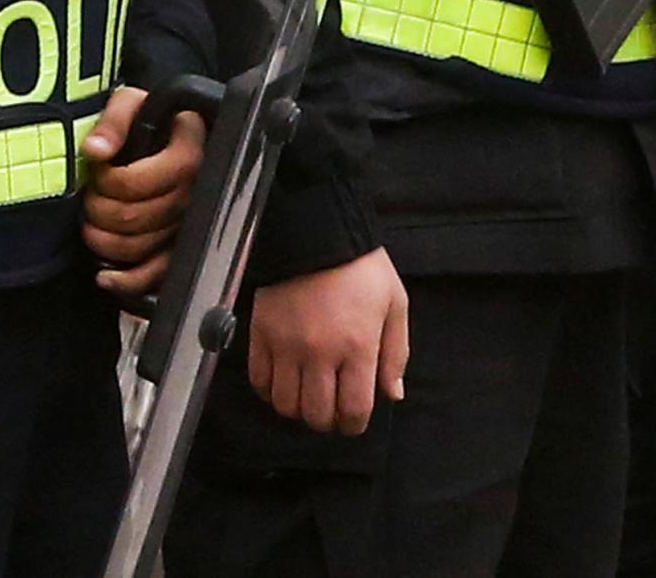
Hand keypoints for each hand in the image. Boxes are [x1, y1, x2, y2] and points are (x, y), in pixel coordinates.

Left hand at [81, 85, 206, 299]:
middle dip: (96, 209)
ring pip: (136, 247)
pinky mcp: (182, 247)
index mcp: (188, 155)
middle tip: (89, 196)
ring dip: (102, 240)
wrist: (173, 132)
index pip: (134, 183)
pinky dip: (125, 281)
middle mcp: (193, 193)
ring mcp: (188, 223)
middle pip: (130, 218)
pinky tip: (105, 274)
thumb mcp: (133, 101)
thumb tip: (96, 152)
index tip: (98, 167)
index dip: (105, 180)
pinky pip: (155, 276)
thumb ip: (115, 119)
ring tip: (92, 221)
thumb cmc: (152, 117)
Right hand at [247, 248, 409, 435]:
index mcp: (357, 346)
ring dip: (298, 408)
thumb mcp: (395, 304)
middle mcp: (319, 351)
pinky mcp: (261, 332)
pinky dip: (269, 390)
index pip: (353, 410)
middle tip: (330, 408)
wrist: (318, 230)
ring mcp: (286, 344)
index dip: (354, 425)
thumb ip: (396, 353)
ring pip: (285, 404)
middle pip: (316, 415)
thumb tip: (392, 394)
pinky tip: (282, 381)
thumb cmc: (362, 267)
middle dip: (326, 420)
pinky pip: (259, 380)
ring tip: (306, 394)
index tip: (353, 420)